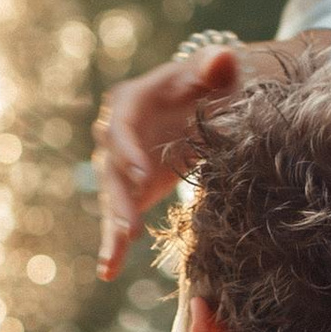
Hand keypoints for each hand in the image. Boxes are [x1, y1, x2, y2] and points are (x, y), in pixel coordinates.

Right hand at [94, 41, 241, 276]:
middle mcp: (118, 135)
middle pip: (111, 168)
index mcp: (130, 102)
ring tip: (117, 251)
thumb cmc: (211, 80)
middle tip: (127, 225)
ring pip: (113, 196)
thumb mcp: (216, 70)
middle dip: (118, 197)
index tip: (142, 174)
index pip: (121, 126)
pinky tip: (108, 271)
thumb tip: (223, 60)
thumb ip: (217, 65)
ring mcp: (122, 165)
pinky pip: (120, 217)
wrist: (210, 99)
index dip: (128, 150)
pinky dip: (114, 244)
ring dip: (115, 223)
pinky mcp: (132, 190)